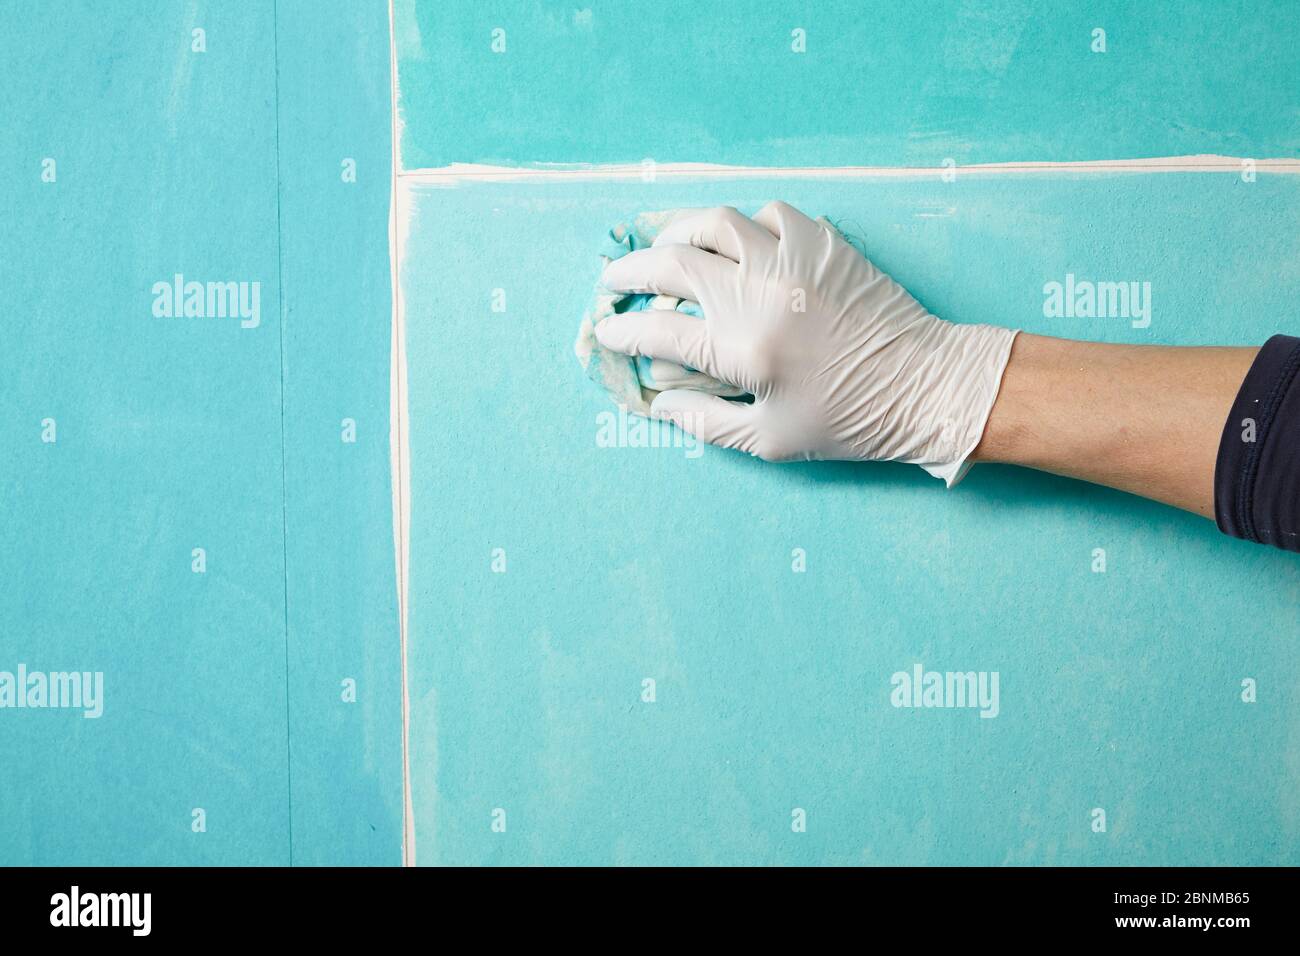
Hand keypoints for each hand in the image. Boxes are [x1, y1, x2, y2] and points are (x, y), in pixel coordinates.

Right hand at [595, 202, 1017, 484]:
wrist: (927, 383)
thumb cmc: (850, 421)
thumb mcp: (772, 441)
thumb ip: (706, 422)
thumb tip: (659, 403)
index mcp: (744, 349)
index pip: (660, 334)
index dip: (623, 332)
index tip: (607, 331)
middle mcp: (759, 294)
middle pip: (673, 264)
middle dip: (631, 270)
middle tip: (613, 279)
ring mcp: (792, 260)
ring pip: (715, 222)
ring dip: (678, 232)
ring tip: (664, 248)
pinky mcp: (823, 242)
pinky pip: (767, 214)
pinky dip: (740, 223)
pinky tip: (734, 240)